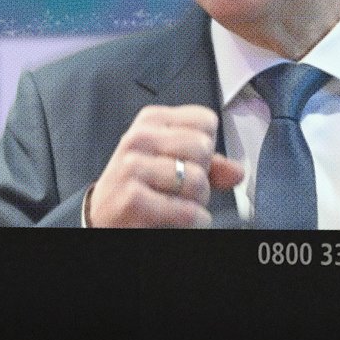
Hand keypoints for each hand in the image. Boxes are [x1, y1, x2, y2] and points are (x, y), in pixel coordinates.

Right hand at [85, 105, 243, 227]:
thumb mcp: (170, 164)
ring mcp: (132, 168)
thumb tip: (237, 171)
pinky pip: (187, 209)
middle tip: (184, 187)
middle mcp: (138, 138)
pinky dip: (194, 219)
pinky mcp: (132, 198)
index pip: (205, 120)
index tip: (188, 160)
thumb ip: (207, 164)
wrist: (102, 215)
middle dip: (202, 175)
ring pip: (197, 179)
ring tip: (180, 203)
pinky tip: (182, 218)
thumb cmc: (140, 186)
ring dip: (198, 201)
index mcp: (150, 120)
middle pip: (203, 147)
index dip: (206, 146)